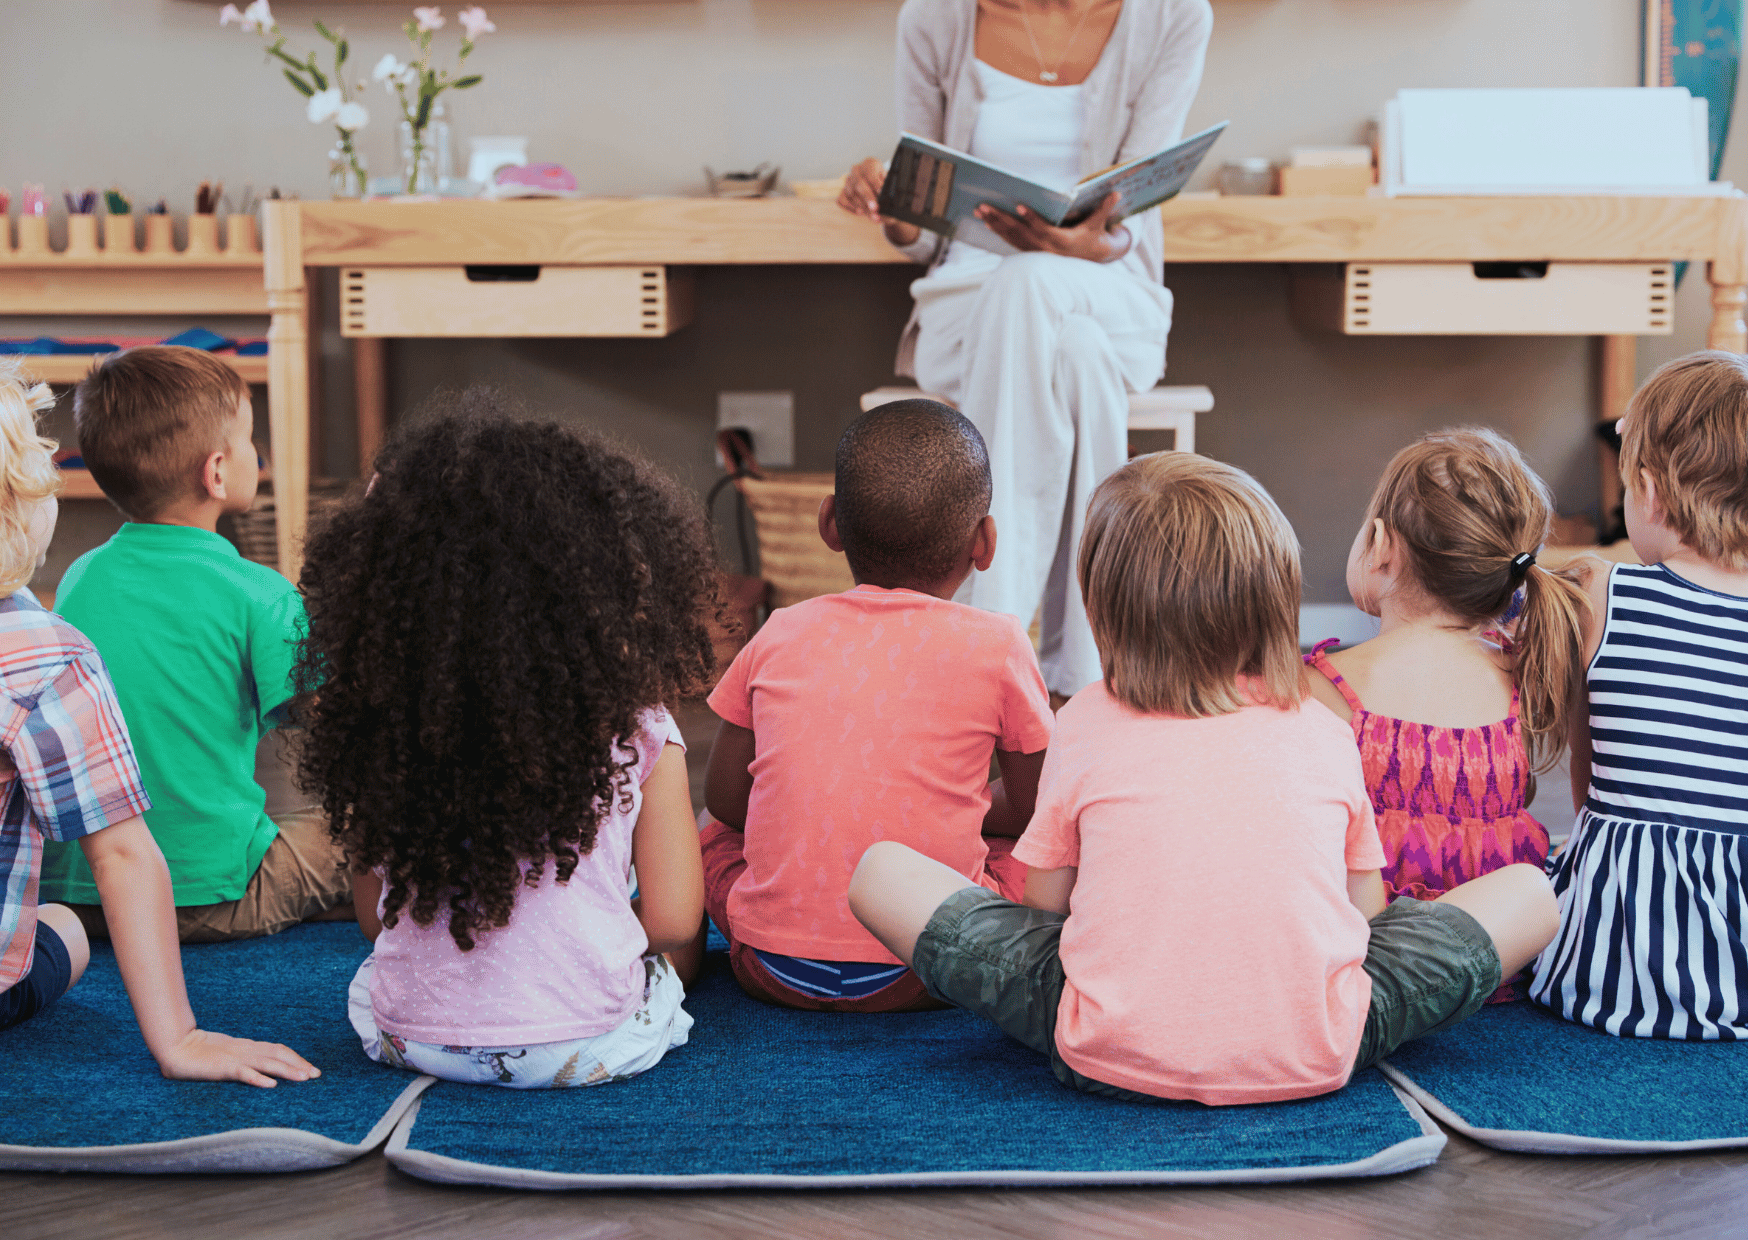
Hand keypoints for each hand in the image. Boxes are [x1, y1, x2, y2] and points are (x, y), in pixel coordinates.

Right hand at [156, 1028, 320, 1088]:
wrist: (177, 1046)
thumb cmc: (201, 1052)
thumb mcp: (228, 1055)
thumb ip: (243, 1060)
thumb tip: (261, 1068)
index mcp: (248, 1047)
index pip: (278, 1050)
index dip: (296, 1058)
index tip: (311, 1068)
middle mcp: (246, 1050)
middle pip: (279, 1054)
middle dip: (299, 1064)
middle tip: (316, 1074)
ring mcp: (235, 1058)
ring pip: (267, 1062)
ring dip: (287, 1070)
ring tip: (304, 1077)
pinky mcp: (223, 1067)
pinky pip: (244, 1072)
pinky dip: (258, 1078)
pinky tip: (271, 1084)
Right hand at [838, 158, 920, 247]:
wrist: (878, 189)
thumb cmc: (885, 185)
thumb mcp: (891, 183)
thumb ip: (891, 190)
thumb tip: (892, 203)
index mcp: (870, 164)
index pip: (870, 173)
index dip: (876, 184)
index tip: (881, 193)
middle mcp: (857, 170)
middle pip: (859, 183)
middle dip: (868, 198)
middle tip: (875, 208)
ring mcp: (848, 181)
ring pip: (851, 193)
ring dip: (862, 206)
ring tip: (874, 216)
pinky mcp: (843, 191)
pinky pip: (843, 199)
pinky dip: (852, 207)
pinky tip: (861, 212)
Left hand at [975, 191, 1129, 262]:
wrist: (1088, 260)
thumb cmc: (1092, 238)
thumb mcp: (1099, 226)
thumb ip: (1104, 209)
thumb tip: (1117, 193)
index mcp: (1061, 242)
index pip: (1043, 229)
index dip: (1031, 218)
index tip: (1019, 206)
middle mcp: (1045, 249)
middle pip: (1019, 233)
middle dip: (1000, 219)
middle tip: (983, 206)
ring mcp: (1036, 252)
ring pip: (1011, 238)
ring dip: (994, 224)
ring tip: (979, 210)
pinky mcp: (1030, 252)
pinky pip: (1011, 242)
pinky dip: (998, 232)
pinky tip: (986, 221)